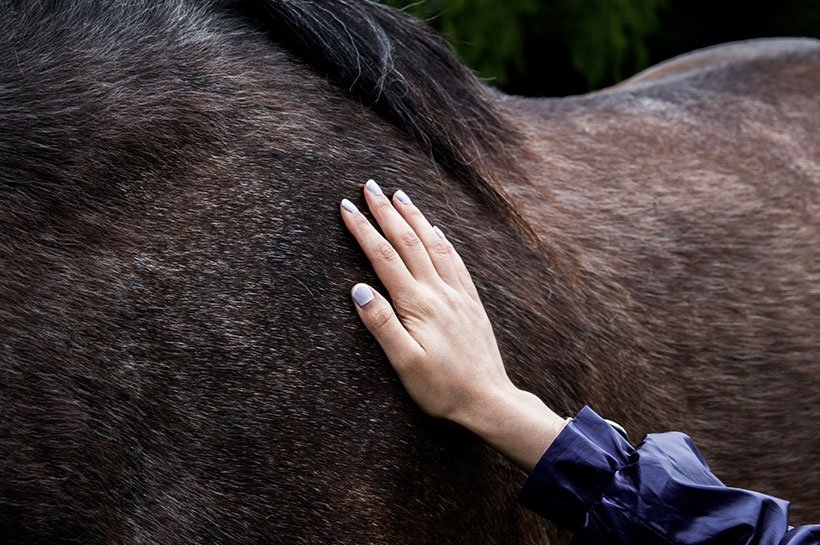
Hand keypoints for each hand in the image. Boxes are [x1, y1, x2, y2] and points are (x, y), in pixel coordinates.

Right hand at [340, 179, 513, 422]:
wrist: (489, 400)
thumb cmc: (442, 388)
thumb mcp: (405, 363)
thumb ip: (382, 325)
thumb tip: (358, 289)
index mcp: (418, 305)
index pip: (384, 257)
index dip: (364, 229)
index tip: (346, 207)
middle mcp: (439, 291)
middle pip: (408, 241)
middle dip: (387, 212)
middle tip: (370, 187)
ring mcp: (458, 294)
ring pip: (433, 244)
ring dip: (415, 217)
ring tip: (400, 196)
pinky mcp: (470, 302)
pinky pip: (455, 260)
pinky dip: (441, 239)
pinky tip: (436, 230)